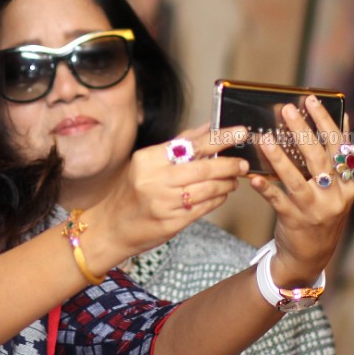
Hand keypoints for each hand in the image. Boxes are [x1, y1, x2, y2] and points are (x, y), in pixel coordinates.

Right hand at [88, 123, 248, 266]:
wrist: (110, 227)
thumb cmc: (130, 193)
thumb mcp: (147, 163)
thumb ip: (179, 144)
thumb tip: (208, 127)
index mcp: (147, 159)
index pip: (191, 144)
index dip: (220, 138)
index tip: (240, 132)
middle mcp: (154, 179)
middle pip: (203, 168)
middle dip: (229, 164)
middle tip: (242, 163)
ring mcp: (163, 202)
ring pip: (207, 189)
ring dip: (226, 183)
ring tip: (233, 180)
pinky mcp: (171, 222)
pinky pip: (204, 207)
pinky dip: (218, 199)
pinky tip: (221, 195)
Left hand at [248, 96, 353, 286]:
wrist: (311, 255)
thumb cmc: (320, 212)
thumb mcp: (336, 189)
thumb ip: (337, 161)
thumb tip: (343, 121)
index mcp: (348, 184)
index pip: (339, 147)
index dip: (326, 122)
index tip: (312, 100)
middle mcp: (335, 196)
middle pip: (319, 158)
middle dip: (303, 131)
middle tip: (286, 109)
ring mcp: (315, 209)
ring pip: (297, 179)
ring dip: (279, 158)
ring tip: (265, 138)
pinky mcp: (294, 221)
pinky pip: (278, 201)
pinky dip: (266, 187)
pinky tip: (254, 176)